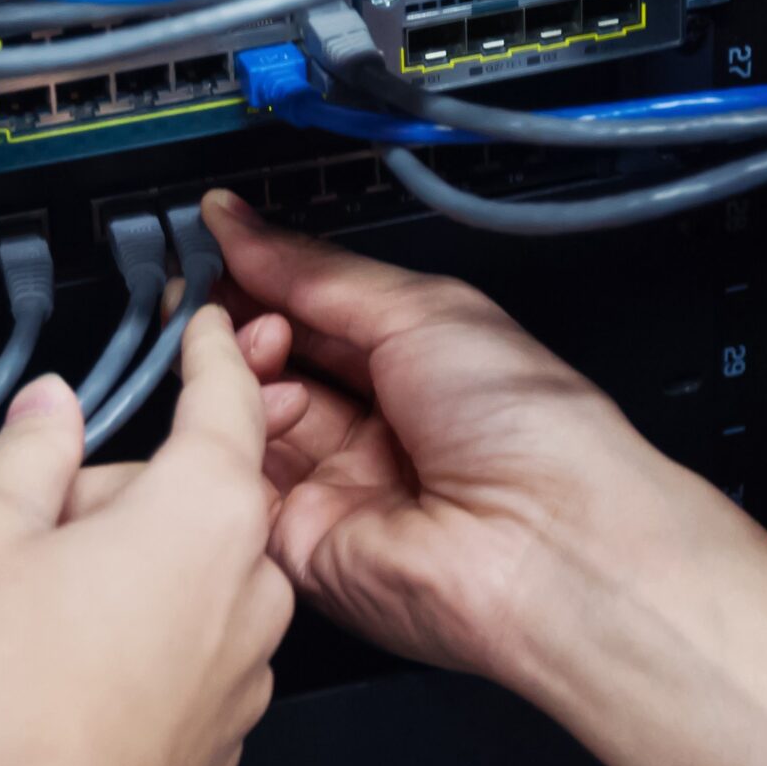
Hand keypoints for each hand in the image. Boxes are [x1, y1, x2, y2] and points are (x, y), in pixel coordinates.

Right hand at [0, 306, 293, 765]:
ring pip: (188, 570)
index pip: (224, 394)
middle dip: (120, 494)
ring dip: (130, 570)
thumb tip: (49, 408)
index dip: (209, 350)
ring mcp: (249, 657)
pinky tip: (73, 674)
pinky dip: (143, 639)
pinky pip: (190, 643)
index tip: (206, 323)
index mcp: (206, 507)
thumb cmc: (17, 703)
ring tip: (41, 618)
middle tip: (33, 535)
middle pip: (191, 490)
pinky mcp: (229, 722)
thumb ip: (27, 453)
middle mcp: (250, 577)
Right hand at [204, 192, 766, 765]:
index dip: (263, 277)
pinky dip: (227, 431)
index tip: (215, 243)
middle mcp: (375, 428)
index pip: (315, 312)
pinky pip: (236, 481)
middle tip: (218, 291)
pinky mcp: (301, 543)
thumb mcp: (421, 309)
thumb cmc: (529, 427)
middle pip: (273, 364)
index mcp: (416, 365)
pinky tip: (241, 394)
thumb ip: (317, 271)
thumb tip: (241, 221)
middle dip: (241, 319)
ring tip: (250, 343)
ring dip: (238, 368)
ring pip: (246, 417)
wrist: (551, 542)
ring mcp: (336, 486)